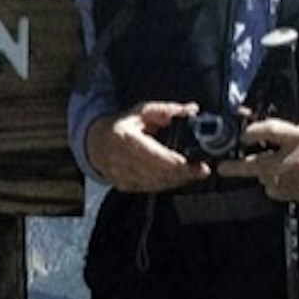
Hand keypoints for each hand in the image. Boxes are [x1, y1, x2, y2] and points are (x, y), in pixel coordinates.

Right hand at [82, 106, 211, 193]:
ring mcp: (120, 175)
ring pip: (155, 183)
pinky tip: (177, 178)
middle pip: (158, 172)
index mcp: (124, 138)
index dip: (177, 163)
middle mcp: (120, 159)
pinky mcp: (124, 186)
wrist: (95, 142)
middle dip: (183, 173)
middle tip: (202, 170)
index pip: (155, 155)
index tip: (197, 164)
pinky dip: (166, 184)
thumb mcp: (142, 111)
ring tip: (194, 174)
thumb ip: (167, 110)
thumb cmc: (122, 125)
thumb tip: (192, 109)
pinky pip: (150, 188)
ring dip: (177, 180)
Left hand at [227, 119, 298, 202]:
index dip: (252, 132)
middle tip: (224, 168)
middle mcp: (297, 158)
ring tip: (273, 170)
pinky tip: (284, 180)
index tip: (243, 137)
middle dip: (237, 167)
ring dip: (263, 176)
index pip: (269, 130)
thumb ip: (282, 130)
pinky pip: (278, 193)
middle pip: (259, 164)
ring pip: (267, 181)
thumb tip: (253, 123)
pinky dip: (276, 187)